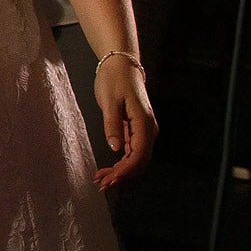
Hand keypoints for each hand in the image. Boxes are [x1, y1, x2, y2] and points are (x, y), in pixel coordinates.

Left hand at [92, 55, 156, 189]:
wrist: (122, 65)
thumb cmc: (115, 79)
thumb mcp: (109, 100)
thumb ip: (113, 124)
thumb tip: (115, 148)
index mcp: (144, 123)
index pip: (140, 154)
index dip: (126, 170)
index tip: (111, 179)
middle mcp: (148, 130)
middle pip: (140, 161)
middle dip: (123, 176)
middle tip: (102, 185)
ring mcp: (144, 131)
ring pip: (137, 159)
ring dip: (122, 172)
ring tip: (102, 180)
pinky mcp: (137, 130)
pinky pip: (133, 152)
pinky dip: (122, 163)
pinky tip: (109, 170)